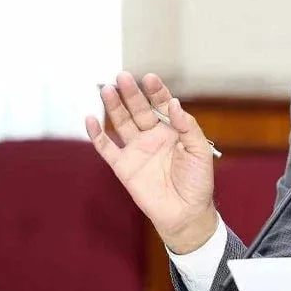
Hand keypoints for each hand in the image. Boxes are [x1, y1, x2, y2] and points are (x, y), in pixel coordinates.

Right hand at [85, 71, 217, 253]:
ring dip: (113, 106)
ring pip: (121, 123)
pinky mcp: (123, 167)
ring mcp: (136, 150)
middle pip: (138, 109)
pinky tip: (90, 118)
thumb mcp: (200, 151)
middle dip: (131, 93)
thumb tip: (174, 103)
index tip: (150, 78)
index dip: (156, 91)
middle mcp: (152, 136)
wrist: (186, 213)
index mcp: (173, 131)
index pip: (162, 105)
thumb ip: (187, 126)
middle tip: (123, 76)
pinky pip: (106, 148)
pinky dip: (96, 135)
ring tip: (107, 89)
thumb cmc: (197, 182)